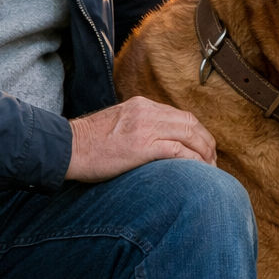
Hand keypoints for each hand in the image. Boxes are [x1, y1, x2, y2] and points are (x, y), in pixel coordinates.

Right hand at [66, 97, 216, 181]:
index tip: (203, 149)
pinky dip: (193, 161)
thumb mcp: (118, 125)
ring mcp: (145, 127)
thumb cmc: (88, 144)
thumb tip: (158, 144)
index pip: (181, 116)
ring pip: (189, 135)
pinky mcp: (142, 146)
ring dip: (204, 153)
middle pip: (191, 123)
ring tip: (210, 169)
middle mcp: (147, 111)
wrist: (65, 148)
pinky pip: (178, 151)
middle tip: (213, 161)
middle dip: (207, 143)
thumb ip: (139, 127)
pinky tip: (198, 172)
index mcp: (142, 105)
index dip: (198, 133)